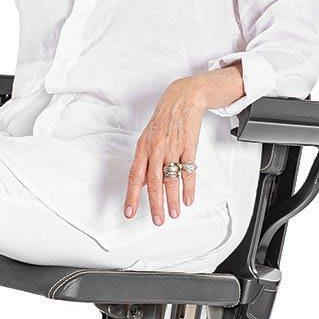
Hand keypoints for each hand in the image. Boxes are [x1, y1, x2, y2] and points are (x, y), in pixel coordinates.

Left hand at [124, 77, 206, 225]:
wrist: (183, 98)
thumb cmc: (164, 118)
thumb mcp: (148, 138)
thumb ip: (144, 161)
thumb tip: (141, 182)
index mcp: (143, 148)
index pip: (134, 176)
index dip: (131, 196)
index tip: (129, 211)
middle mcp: (156, 150)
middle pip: (153, 183)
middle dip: (155, 205)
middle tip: (157, 220)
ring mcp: (173, 149)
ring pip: (171, 180)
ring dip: (172, 200)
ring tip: (174, 213)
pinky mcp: (189, 147)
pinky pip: (188, 172)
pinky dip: (189, 187)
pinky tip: (188, 199)